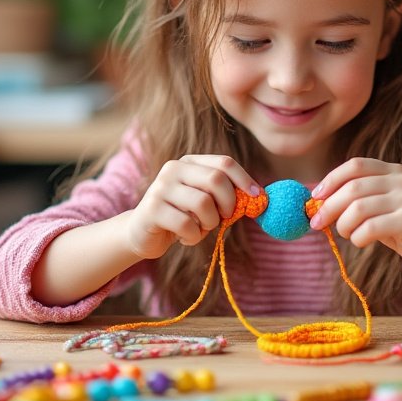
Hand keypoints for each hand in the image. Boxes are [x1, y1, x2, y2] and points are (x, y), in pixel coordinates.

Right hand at [126, 156, 260, 259]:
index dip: (245, 179)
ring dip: (210, 223)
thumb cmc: (181, 217)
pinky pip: (187, 225)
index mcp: (190, 162)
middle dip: (229, 203)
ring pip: (203, 204)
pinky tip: (185, 237)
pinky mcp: (152, 209)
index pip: (224, 162)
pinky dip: (194, 237)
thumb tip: (259, 198)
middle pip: (216, 180)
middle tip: (227, 218)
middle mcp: (173, 169)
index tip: (258, 197)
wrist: (142, 233)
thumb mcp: (205, 202)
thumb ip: (226, 196)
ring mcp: (161, 188)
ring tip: (201, 228)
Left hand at [310, 158, 401, 270]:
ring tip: (346, 234)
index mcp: (392, 171)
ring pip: (358, 209)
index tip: (316, 196)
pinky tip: (361, 241)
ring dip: (343, 225)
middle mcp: (401, 180)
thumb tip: (316, 200)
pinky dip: (357, 237)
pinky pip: (369, 227)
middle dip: (329, 206)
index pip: (355, 165)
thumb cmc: (398, 228)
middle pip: (353, 188)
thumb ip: (353, 199)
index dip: (332, 179)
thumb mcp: (376, 207)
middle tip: (317, 223)